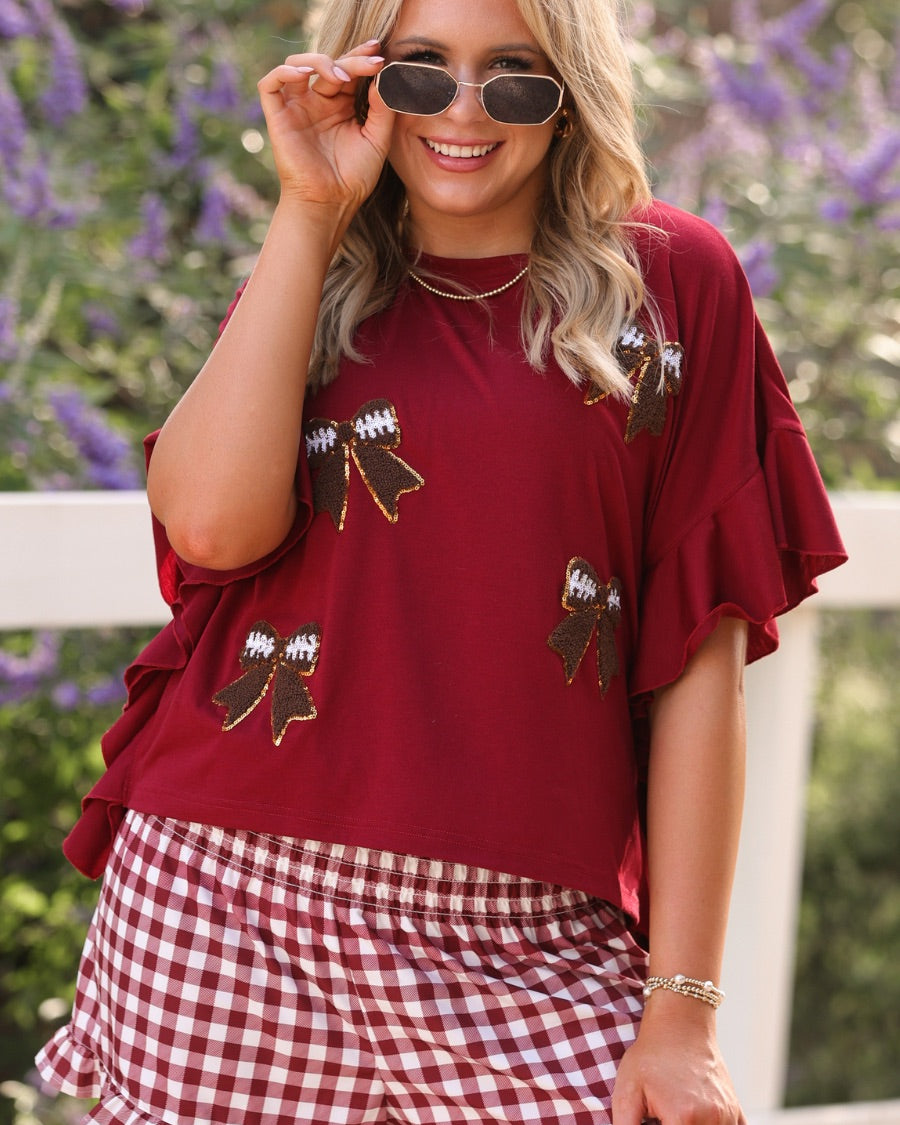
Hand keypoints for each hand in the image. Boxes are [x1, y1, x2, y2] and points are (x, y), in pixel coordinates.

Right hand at [257, 40, 394, 216]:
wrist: (332, 203)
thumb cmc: (355, 177)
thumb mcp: (378, 140)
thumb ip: (383, 108)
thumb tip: (383, 76)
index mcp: (341, 106)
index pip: (348, 71)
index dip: (361, 57)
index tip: (379, 51)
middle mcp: (317, 102)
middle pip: (328, 65)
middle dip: (350, 59)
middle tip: (370, 63)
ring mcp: (297, 108)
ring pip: (297, 65)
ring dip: (318, 60)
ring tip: (340, 75)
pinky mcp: (278, 117)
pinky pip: (270, 84)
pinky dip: (283, 71)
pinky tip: (304, 74)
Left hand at [612, 1003, 745, 1124]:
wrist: (679, 1021)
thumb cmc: (652, 1053)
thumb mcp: (626, 1091)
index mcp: (684, 1119)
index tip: (653, 1120)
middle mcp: (712, 1119)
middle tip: (661, 1114)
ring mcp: (727, 1114)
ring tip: (674, 1112)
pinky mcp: (735, 1109)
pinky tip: (698, 1118)